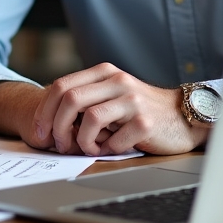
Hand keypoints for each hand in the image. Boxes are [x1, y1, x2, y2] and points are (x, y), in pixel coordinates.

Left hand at [31, 63, 207, 156]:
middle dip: (57, 126)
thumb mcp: (110, 96)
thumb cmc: (139, 110)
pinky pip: (115, 139)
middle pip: (69, 99)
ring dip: (82, 140)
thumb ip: (85, 101)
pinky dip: (107, 149)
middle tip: (59, 145)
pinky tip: (112, 149)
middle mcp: (116, 81)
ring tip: (89, 148)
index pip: (61, 85)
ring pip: (89, 118)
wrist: (182, 116)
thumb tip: (50, 123)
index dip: (45, 110)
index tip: (40, 131)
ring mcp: (132, 100)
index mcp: (103, 72)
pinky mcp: (146, 121)